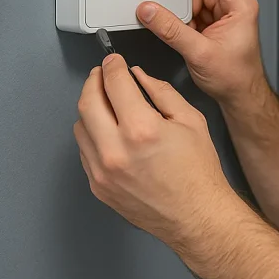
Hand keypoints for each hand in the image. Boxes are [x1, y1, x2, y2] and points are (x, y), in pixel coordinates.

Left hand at [73, 54, 233, 246]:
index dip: (113, 66)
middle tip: (102, 74)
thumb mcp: (190, 121)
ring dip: (89, 108)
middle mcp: (115, 150)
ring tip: (104, 102)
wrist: (196, 217)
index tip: (114, 61)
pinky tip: (106, 131)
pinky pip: (84, 151)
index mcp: (141, 129)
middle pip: (88, 102)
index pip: (114, 84)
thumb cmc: (198, 171)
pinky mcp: (97, 187)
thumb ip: (161, 92)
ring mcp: (102, 171)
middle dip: (93, 80)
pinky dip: (91, 134)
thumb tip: (137, 75)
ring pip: (80, 126)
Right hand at [136, 0, 267, 107]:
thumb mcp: (199, 52)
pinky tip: (178, 34)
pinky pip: (191, 15)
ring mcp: (222, 16)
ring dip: (180, 16)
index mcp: (240, 5)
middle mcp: (233, 7)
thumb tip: (150, 11)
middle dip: (180, 2)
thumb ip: (172, 29)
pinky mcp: (212, 26)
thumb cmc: (236, 76)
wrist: (241, 97)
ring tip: (177, 30)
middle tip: (164, 8)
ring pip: (191, 3)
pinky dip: (181, 23)